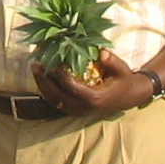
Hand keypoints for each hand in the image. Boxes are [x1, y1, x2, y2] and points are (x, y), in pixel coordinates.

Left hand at [35, 51, 154, 116]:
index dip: (59, 76)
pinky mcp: (75, 110)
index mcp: (95, 98)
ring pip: (54, 101)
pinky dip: (47, 91)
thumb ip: (112, 61)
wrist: (129, 97)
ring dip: (42, 86)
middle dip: (44, 80)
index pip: (72, 88)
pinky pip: (56, 103)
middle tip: (35, 64)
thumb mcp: (122, 69)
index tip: (50, 63)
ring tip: (35, 69)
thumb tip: (101, 52)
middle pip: (58, 96)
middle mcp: (84, 108)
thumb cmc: (124, 80)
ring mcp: (78, 111)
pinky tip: (41, 78)